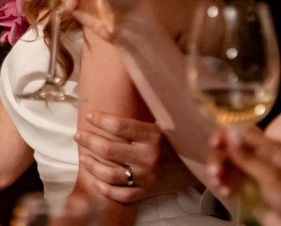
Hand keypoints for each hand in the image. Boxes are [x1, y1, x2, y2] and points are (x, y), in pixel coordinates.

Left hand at [75, 110, 198, 203]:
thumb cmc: (178, 140)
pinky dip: (106, 189)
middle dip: (89, 141)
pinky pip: (122, 194)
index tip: (89, 115)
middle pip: (109, 150)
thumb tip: (126, 85)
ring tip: (83, 156)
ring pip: (111, 174)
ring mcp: (147, 177)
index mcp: (153, 136)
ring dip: (92, 165)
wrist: (201, 165)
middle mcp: (149, 157)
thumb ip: (144, 112)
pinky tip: (96, 180)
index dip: (100, 120)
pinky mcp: (148, 192)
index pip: (119, 126)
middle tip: (79, 135)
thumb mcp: (164, 122)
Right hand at [206, 126, 280, 225]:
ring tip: (219, 185)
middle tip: (215, 172)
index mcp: (269, 148)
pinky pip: (227, 180)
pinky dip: (222, 184)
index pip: (241, 132)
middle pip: (229, 148)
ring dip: (218, 172)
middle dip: (219, 158)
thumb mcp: (272, 177)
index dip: (225, 134)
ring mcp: (252, 173)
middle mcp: (259, 156)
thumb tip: (228, 132)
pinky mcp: (247, 188)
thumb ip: (247, 157)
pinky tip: (225, 193)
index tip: (215, 144)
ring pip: (225, 164)